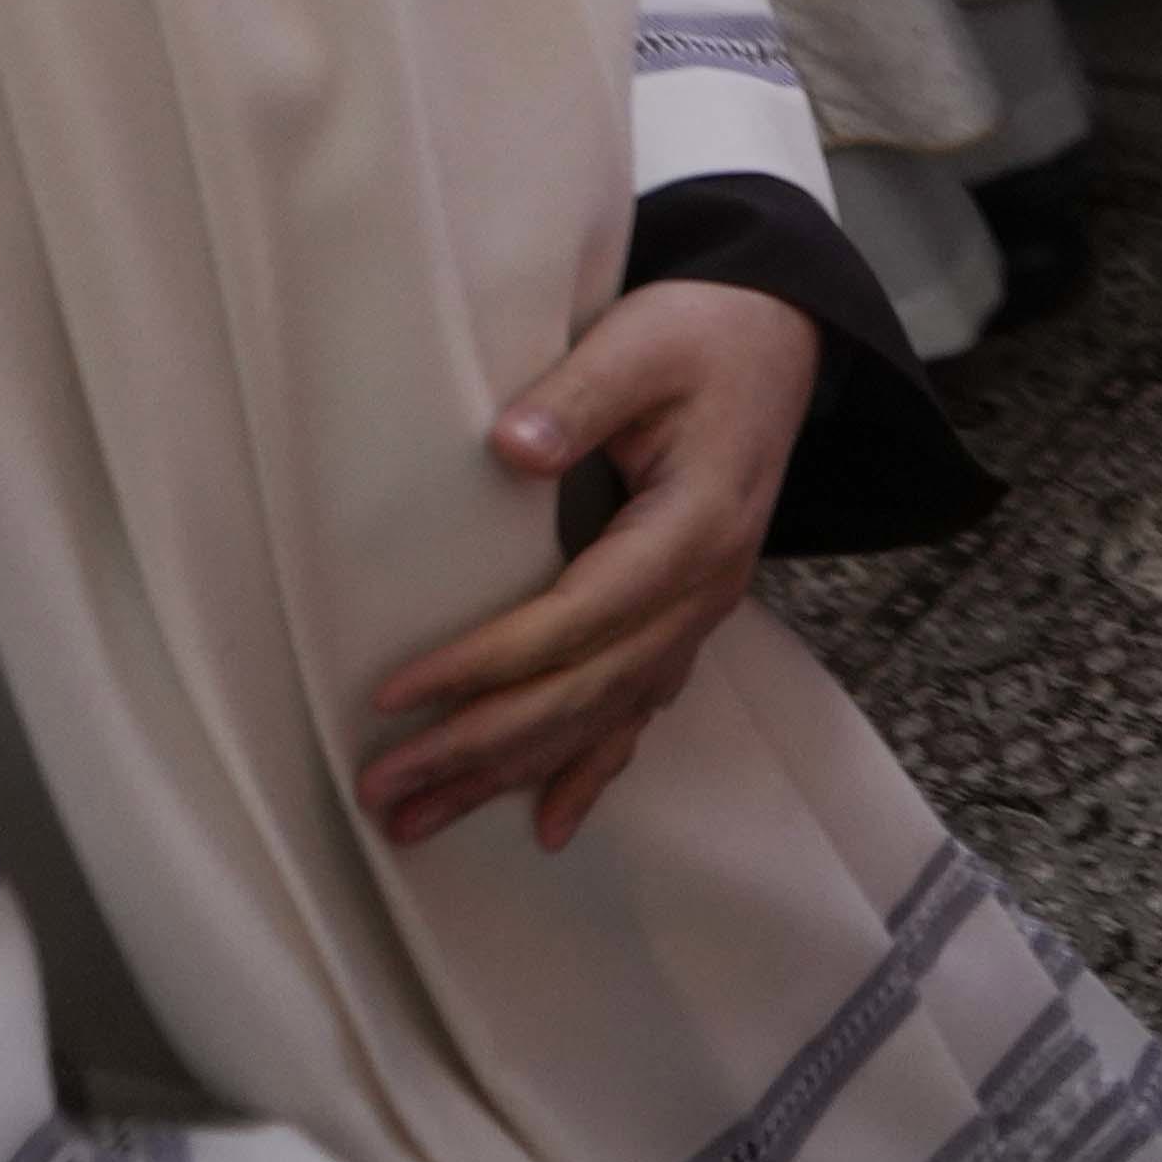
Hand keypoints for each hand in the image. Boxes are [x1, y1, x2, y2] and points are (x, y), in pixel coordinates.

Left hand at [365, 282, 819, 847]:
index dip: (487, 664)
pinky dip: (593, 771)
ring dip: (513, 774)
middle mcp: (704, 590)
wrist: (777, 341)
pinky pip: (640, 712)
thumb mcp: (643, 343)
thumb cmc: (703, 337)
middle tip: (384, 788)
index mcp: (693, 528)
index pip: (576, 618)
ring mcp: (700, 613)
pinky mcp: (685, 619)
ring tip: (421, 823)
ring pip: (603, 716)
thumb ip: (580, 393)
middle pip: (584, 691)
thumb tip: (510, 447)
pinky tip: (548, 823)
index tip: (397, 692)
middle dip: (480, 746)